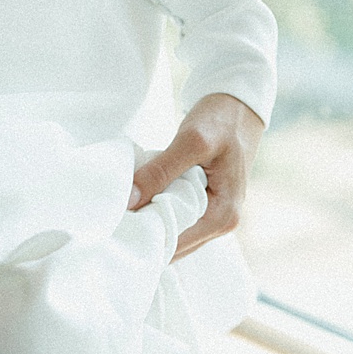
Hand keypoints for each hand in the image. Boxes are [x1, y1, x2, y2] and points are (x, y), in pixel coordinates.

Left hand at [130, 92, 264, 260]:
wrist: (238, 107)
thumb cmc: (220, 121)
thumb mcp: (191, 141)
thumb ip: (161, 171)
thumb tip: (129, 202)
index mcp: (223, 215)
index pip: (177, 244)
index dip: (147, 238)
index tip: (116, 229)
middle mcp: (222, 224)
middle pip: (175, 246)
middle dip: (147, 237)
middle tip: (113, 224)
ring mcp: (214, 218)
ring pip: (175, 236)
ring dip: (151, 227)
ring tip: (123, 217)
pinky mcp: (205, 208)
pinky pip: (178, 222)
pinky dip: (158, 216)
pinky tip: (139, 206)